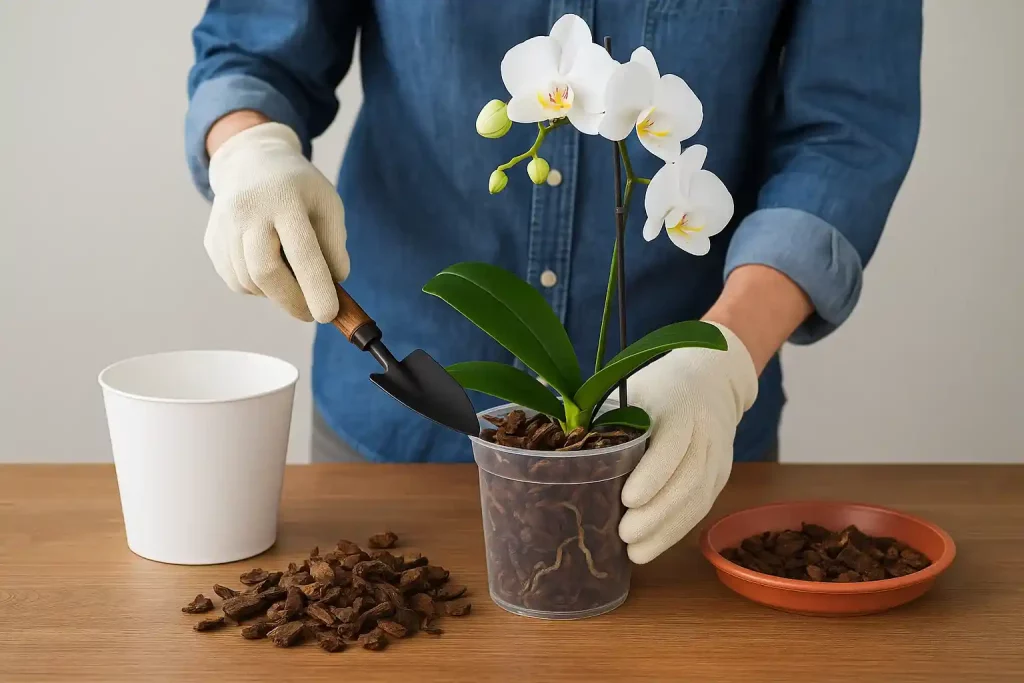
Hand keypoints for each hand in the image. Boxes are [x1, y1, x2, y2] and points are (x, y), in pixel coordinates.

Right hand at [205, 121, 349, 321]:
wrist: (250, 163)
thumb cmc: (299, 189)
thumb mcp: (327, 204)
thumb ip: (334, 245)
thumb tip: (334, 284)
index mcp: (284, 199)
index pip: (301, 251)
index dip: (315, 287)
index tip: (328, 315)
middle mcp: (248, 211)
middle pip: (265, 272)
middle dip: (291, 301)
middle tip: (312, 314)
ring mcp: (224, 226)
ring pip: (248, 282)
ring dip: (275, 293)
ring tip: (292, 278)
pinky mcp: (211, 241)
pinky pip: (235, 281)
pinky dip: (257, 287)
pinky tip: (269, 267)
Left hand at [618, 322, 757, 563]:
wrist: (712, 378)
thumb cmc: (659, 386)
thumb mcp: (632, 389)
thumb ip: (603, 414)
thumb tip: (553, 436)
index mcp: (680, 406)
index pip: (674, 444)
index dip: (654, 474)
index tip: (627, 498)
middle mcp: (705, 432)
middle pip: (688, 479)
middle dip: (657, 514)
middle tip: (624, 535)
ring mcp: (718, 456)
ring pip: (698, 500)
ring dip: (667, 531)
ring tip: (636, 553)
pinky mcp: (721, 474)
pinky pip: (702, 507)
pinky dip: (677, 531)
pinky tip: (654, 545)